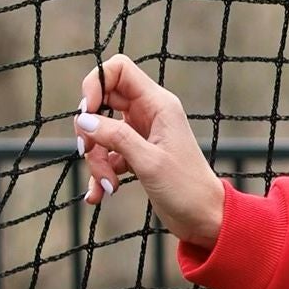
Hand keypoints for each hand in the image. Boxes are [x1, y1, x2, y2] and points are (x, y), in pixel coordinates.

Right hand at [71, 55, 226, 249]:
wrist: (205, 219)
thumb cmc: (186, 188)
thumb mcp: (149, 161)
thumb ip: (116, 137)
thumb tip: (83, 119)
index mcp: (158, 104)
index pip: (119, 70)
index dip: (96, 83)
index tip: (87, 112)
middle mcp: (149, 113)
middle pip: (102, 103)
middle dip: (89, 129)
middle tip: (87, 151)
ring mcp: (142, 134)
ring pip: (101, 133)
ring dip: (95, 159)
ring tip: (107, 185)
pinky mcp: (136, 155)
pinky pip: (107, 155)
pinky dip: (100, 173)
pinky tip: (99, 195)